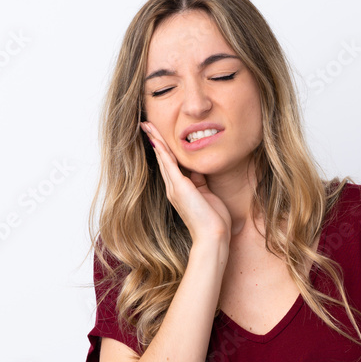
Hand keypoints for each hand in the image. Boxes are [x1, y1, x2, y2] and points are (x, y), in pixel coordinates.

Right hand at [140, 120, 231, 245]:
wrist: (212, 236)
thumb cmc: (214, 220)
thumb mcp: (207, 195)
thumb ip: (202, 182)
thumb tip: (200, 171)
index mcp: (181, 190)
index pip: (171, 164)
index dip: (165, 149)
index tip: (159, 136)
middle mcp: (174, 188)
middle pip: (163, 158)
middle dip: (155, 140)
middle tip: (146, 125)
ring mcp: (175, 188)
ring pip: (163, 158)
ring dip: (156, 140)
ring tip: (148, 126)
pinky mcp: (180, 187)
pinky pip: (169, 164)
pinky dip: (163, 151)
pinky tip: (157, 140)